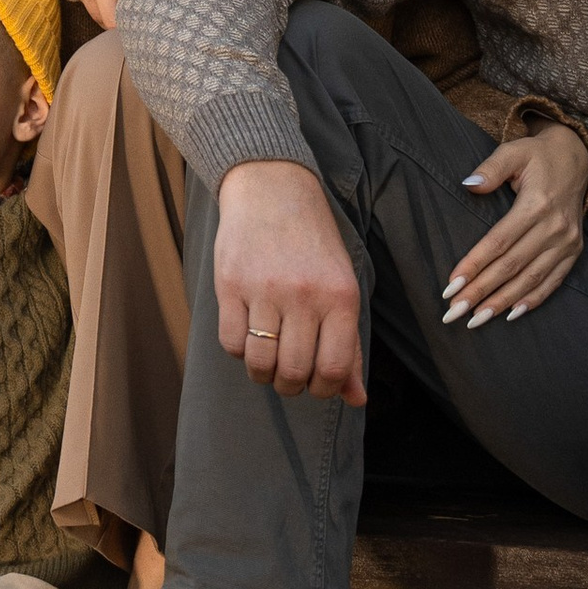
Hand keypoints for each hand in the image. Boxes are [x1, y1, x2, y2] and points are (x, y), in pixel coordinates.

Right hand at [74, 0, 139, 32]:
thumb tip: (145, 1)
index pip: (131, 11)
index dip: (138, 20)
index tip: (144, 24)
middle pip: (111, 22)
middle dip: (120, 26)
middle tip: (130, 25)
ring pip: (97, 18)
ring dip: (108, 19)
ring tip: (119, 16)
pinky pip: (88, 7)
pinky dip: (98, 9)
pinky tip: (106, 6)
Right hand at [213, 158, 364, 405]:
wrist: (273, 189)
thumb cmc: (314, 244)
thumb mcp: (342, 287)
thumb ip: (349, 345)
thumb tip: (356, 398)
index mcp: (341, 296)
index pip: (332, 369)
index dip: (323, 389)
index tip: (316, 383)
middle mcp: (304, 295)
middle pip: (295, 371)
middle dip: (291, 384)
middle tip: (290, 373)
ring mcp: (264, 290)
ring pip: (261, 363)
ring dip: (264, 373)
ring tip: (268, 359)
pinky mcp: (230, 285)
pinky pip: (232, 343)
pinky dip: (240, 350)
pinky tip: (249, 334)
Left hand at [442, 123, 587, 323]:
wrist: (576, 158)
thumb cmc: (537, 157)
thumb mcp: (513, 152)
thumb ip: (491, 169)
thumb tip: (468, 185)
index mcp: (536, 205)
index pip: (498, 242)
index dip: (474, 265)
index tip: (450, 287)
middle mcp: (554, 228)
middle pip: (511, 267)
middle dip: (480, 292)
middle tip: (454, 313)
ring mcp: (567, 242)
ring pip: (531, 279)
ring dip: (502, 303)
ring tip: (476, 320)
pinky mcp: (574, 251)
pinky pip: (553, 282)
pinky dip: (533, 301)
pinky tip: (511, 315)